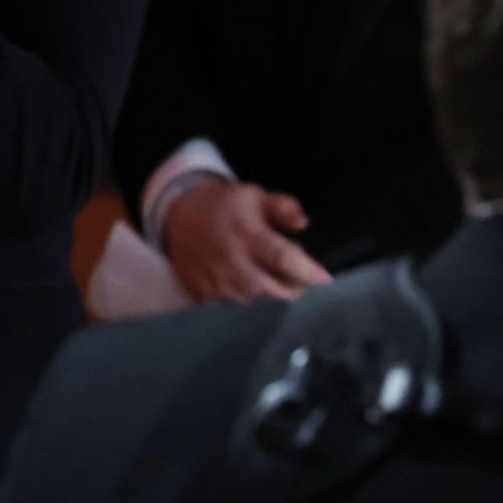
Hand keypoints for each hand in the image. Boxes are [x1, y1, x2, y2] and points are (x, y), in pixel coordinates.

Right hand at [164, 181, 332, 302]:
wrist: (178, 217)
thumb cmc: (225, 206)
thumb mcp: (254, 196)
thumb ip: (283, 208)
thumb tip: (303, 224)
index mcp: (244, 233)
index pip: (284, 259)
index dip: (308, 272)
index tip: (324, 278)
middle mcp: (228, 260)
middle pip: (273, 290)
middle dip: (293, 288)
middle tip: (297, 279)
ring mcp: (213, 280)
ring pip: (254, 300)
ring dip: (267, 293)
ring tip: (266, 276)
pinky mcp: (201, 293)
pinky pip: (231, 306)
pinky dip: (243, 297)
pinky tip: (241, 281)